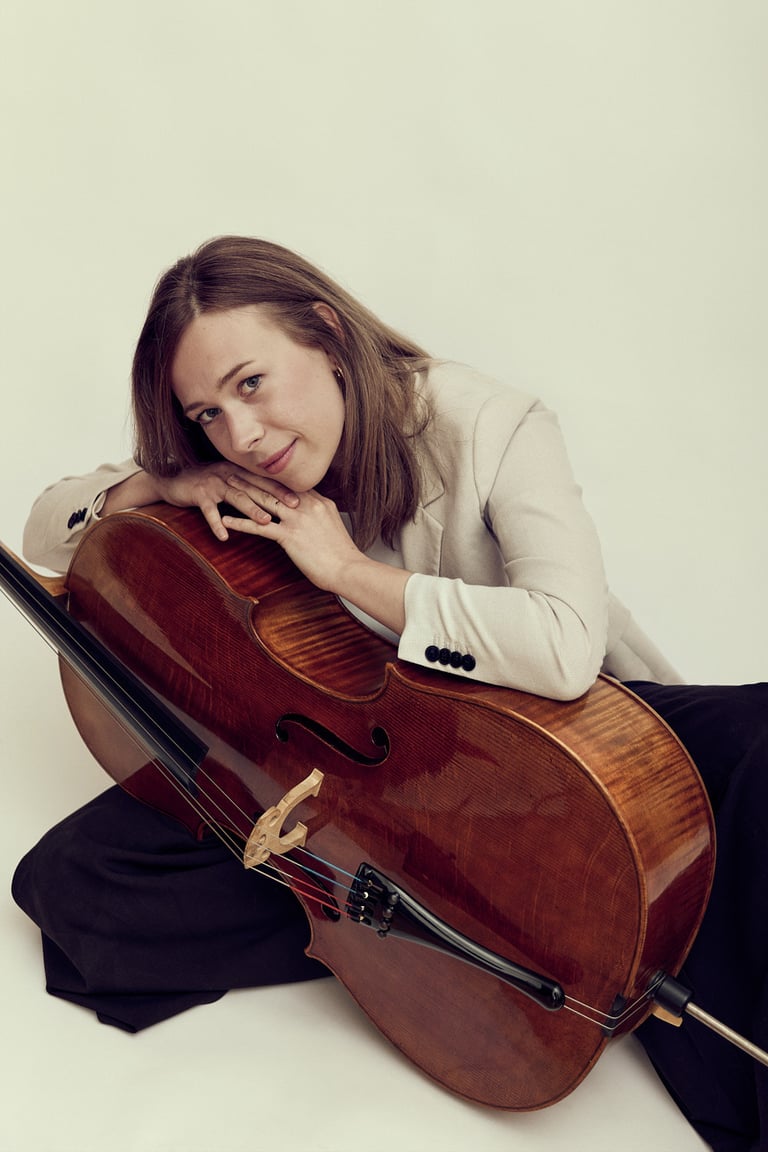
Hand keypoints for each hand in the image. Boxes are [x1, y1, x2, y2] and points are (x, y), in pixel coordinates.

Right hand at [153, 463, 299, 541]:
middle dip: (276, 498)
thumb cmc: (205, 484)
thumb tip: (274, 500)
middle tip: (295, 509)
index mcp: (239, 472)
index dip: (284, 489)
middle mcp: (229, 474)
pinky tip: (224, 536)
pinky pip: (209, 511)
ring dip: (251, 510)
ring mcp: (213, 483)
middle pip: (256, 487)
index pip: (265, 480)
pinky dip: (216, 523)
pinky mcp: (198, 494)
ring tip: (266, 523)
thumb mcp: (229, 483)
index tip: (304, 498)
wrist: (173, 479)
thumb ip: (248, 488)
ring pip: (236, 497)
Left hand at [221, 476, 359, 590]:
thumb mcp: (332, 525)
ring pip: (264, 501)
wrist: (349, 569)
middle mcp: (307, 505)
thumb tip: (311, 514)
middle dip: (253, 477)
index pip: (290, 483)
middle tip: (235, 469)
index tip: (257, 470)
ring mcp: (297, 519)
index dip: (271, 476)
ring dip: (243, 492)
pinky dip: (240, 523)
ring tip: (226, 485)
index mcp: (318, 502)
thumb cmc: (342, 554)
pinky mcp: (290, 536)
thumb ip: (319, 515)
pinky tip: (225, 521)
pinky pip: (259, 527)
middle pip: (274, 486)